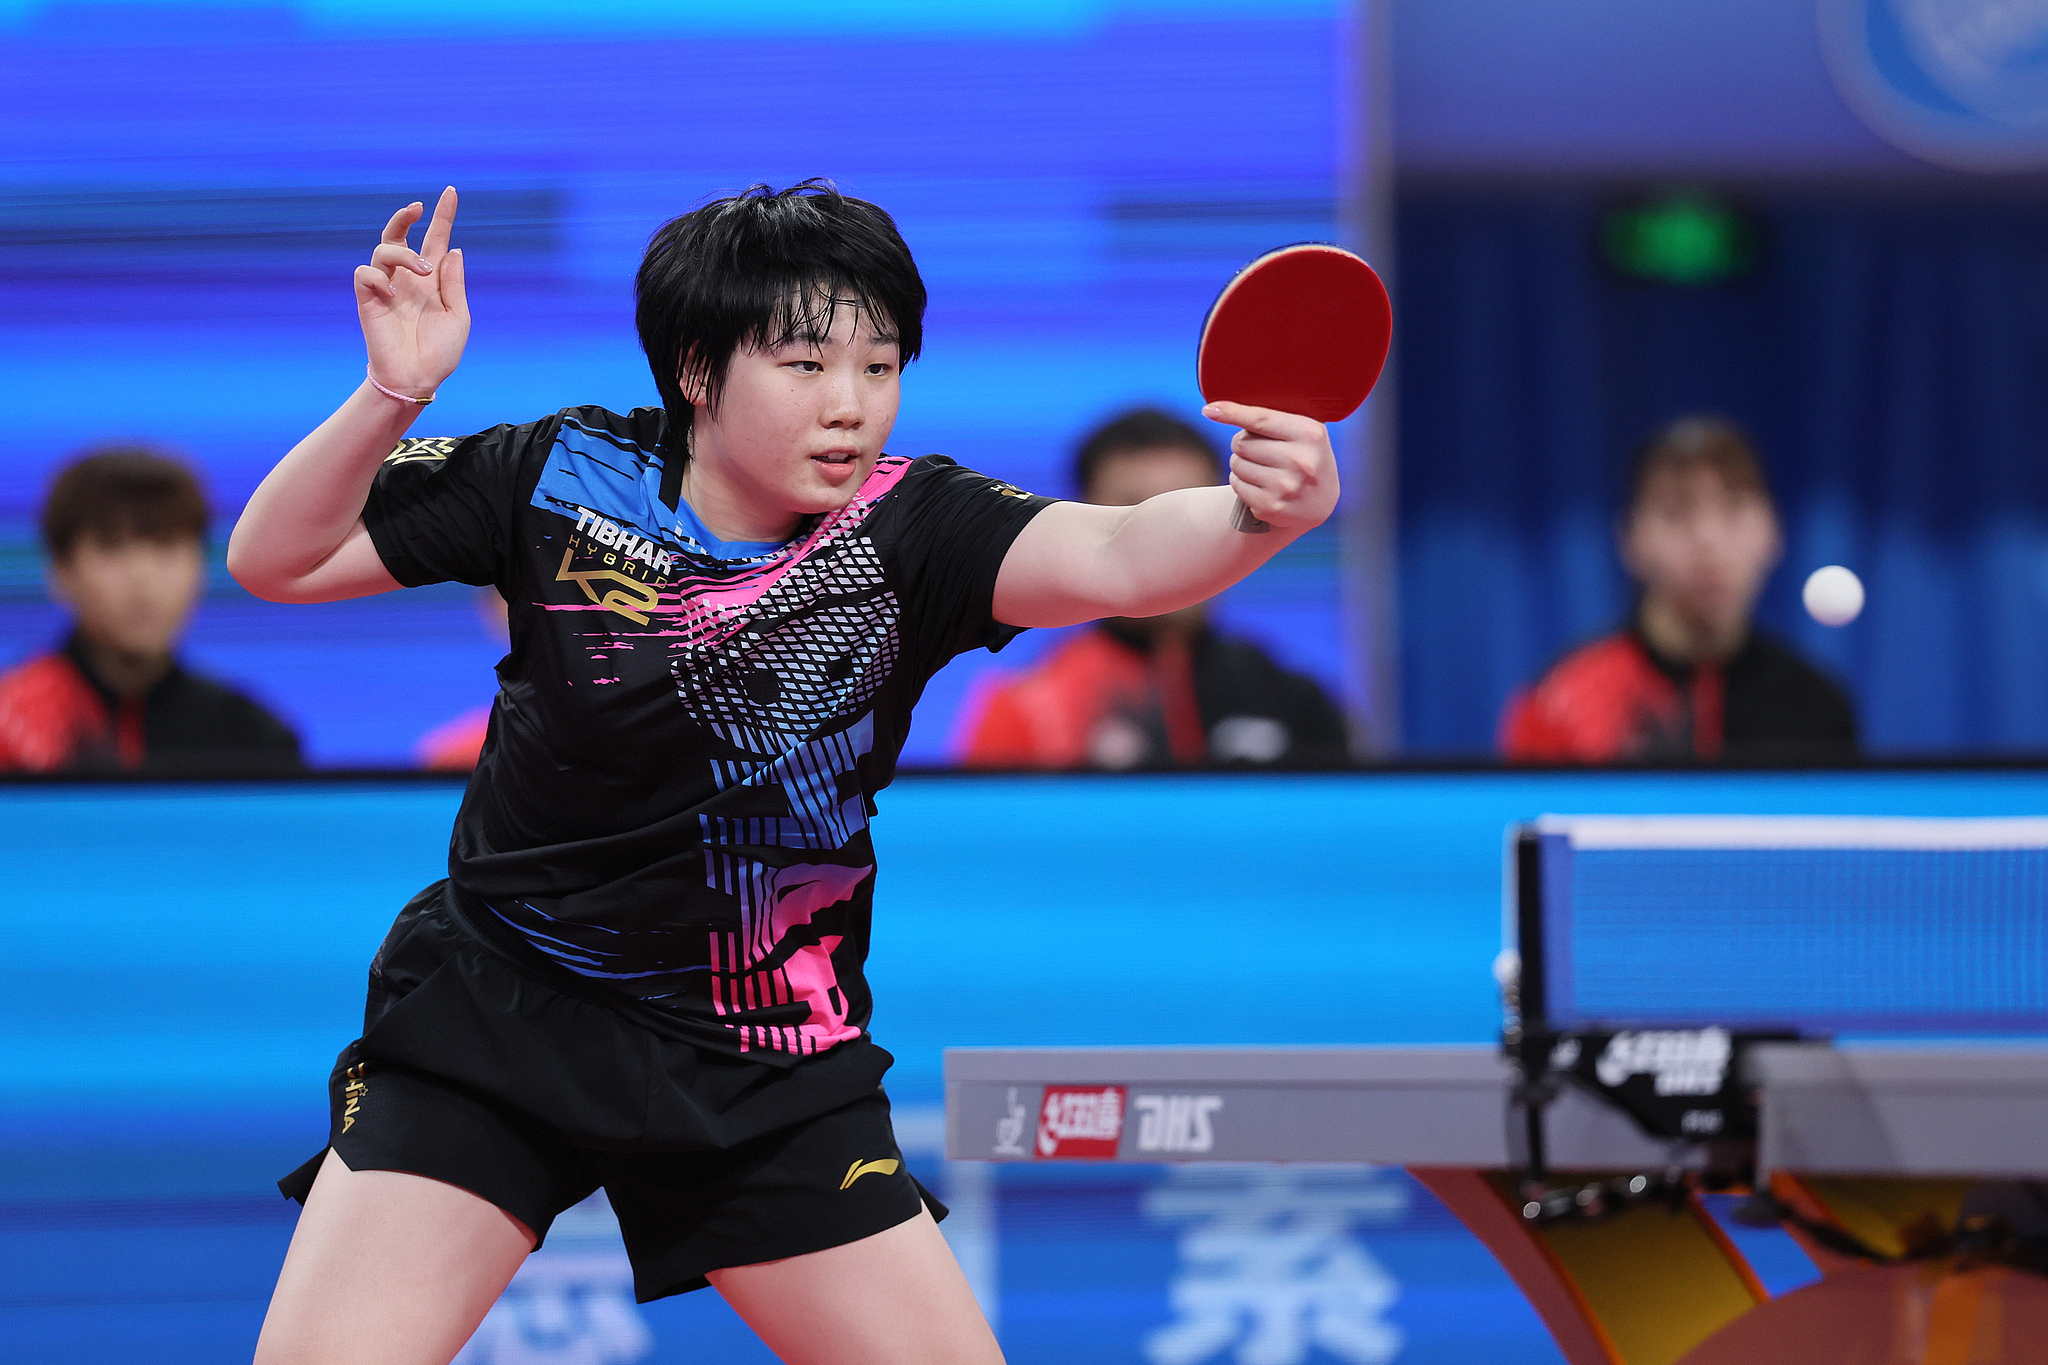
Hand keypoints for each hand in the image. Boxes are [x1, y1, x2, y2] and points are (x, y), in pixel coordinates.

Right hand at [354, 187, 469, 397]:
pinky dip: (379, 278)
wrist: (417, 378)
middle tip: (417, 209)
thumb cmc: (439, 352)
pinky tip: (392, 294)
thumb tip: (454, 248)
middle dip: (404, 216)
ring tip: (421, 273)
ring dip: (403, 254)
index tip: (451, 192)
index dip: (443, 216)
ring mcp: (387, 287)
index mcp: (431, 280)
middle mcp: (407, 278)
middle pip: (398, 235)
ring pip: (384, 250)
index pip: (435, 240)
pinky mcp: (368, 300)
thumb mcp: (458, 315)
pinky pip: (365, 274)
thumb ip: (453, 282)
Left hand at [1202, 401, 1339, 532]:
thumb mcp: (1303, 432)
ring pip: (1236, 463)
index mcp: (1309, 434)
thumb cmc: (1304, 456)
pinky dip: (1241, 482)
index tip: (1209, 410)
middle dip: (1242, 443)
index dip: (1232, 413)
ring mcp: (1286, 486)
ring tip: (1262, 468)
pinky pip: (1237, 485)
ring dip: (1241, 463)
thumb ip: (1274, 418)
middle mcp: (1300, 461)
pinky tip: (1260, 484)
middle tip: (1258, 449)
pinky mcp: (1271, 506)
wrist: (1319, 503)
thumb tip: (1222, 407)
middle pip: (1242, 443)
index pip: (1260, 420)